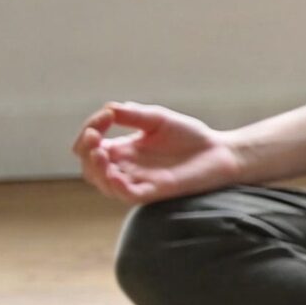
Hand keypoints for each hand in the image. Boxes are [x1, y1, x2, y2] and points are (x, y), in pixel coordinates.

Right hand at [71, 102, 244, 205]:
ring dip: (95, 169)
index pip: (90, 145)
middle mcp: (126, 167)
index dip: (90, 131)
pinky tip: (115, 175)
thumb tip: (108, 108)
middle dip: (85, 151)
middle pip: (89, 167)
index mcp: (122, 149)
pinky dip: (117, 187)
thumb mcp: (157, 118)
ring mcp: (139, 180)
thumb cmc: (189, 136)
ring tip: (100, 153)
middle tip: (95, 136)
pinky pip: (129, 195)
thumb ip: (133, 114)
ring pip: (103, 183)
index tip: (107, 116)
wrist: (220, 151)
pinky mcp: (155, 191)